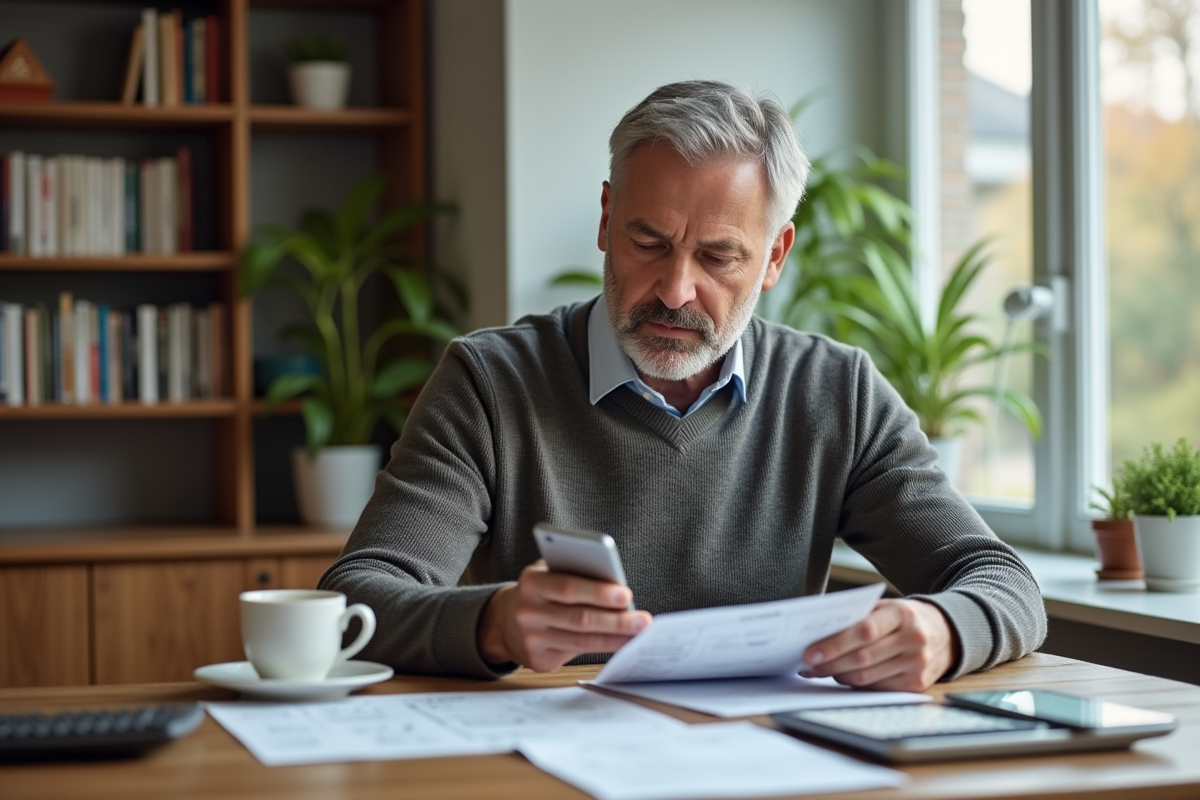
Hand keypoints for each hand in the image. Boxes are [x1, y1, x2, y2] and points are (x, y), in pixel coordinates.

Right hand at [477, 560, 652, 671]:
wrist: (505, 621)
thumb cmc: (540, 592)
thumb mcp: (548, 574)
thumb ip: (574, 574)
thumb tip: (615, 586)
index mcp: (531, 582)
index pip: (568, 587)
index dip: (598, 592)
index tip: (626, 594)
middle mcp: (528, 611)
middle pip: (579, 618)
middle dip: (615, 620)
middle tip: (642, 620)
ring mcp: (532, 638)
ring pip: (581, 640)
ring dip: (614, 637)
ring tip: (638, 633)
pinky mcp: (538, 659)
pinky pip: (576, 655)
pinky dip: (602, 648)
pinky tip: (621, 644)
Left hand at [801, 598, 959, 691]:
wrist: (948, 633)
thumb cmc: (906, 618)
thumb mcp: (887, 607)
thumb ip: (858, 616)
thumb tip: (819, 633)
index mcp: (902, 614)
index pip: (864, 631)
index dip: (834, 644)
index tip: (810, 652)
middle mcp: (913, 640)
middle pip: (862, 658)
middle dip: (829, 664)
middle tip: (807, 665)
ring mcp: (917, 664)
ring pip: (866, 677)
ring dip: (838, 676)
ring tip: (819, 670)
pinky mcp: (917, 684)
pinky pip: (877, 688)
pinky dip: (855, 684)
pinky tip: (843, 676)